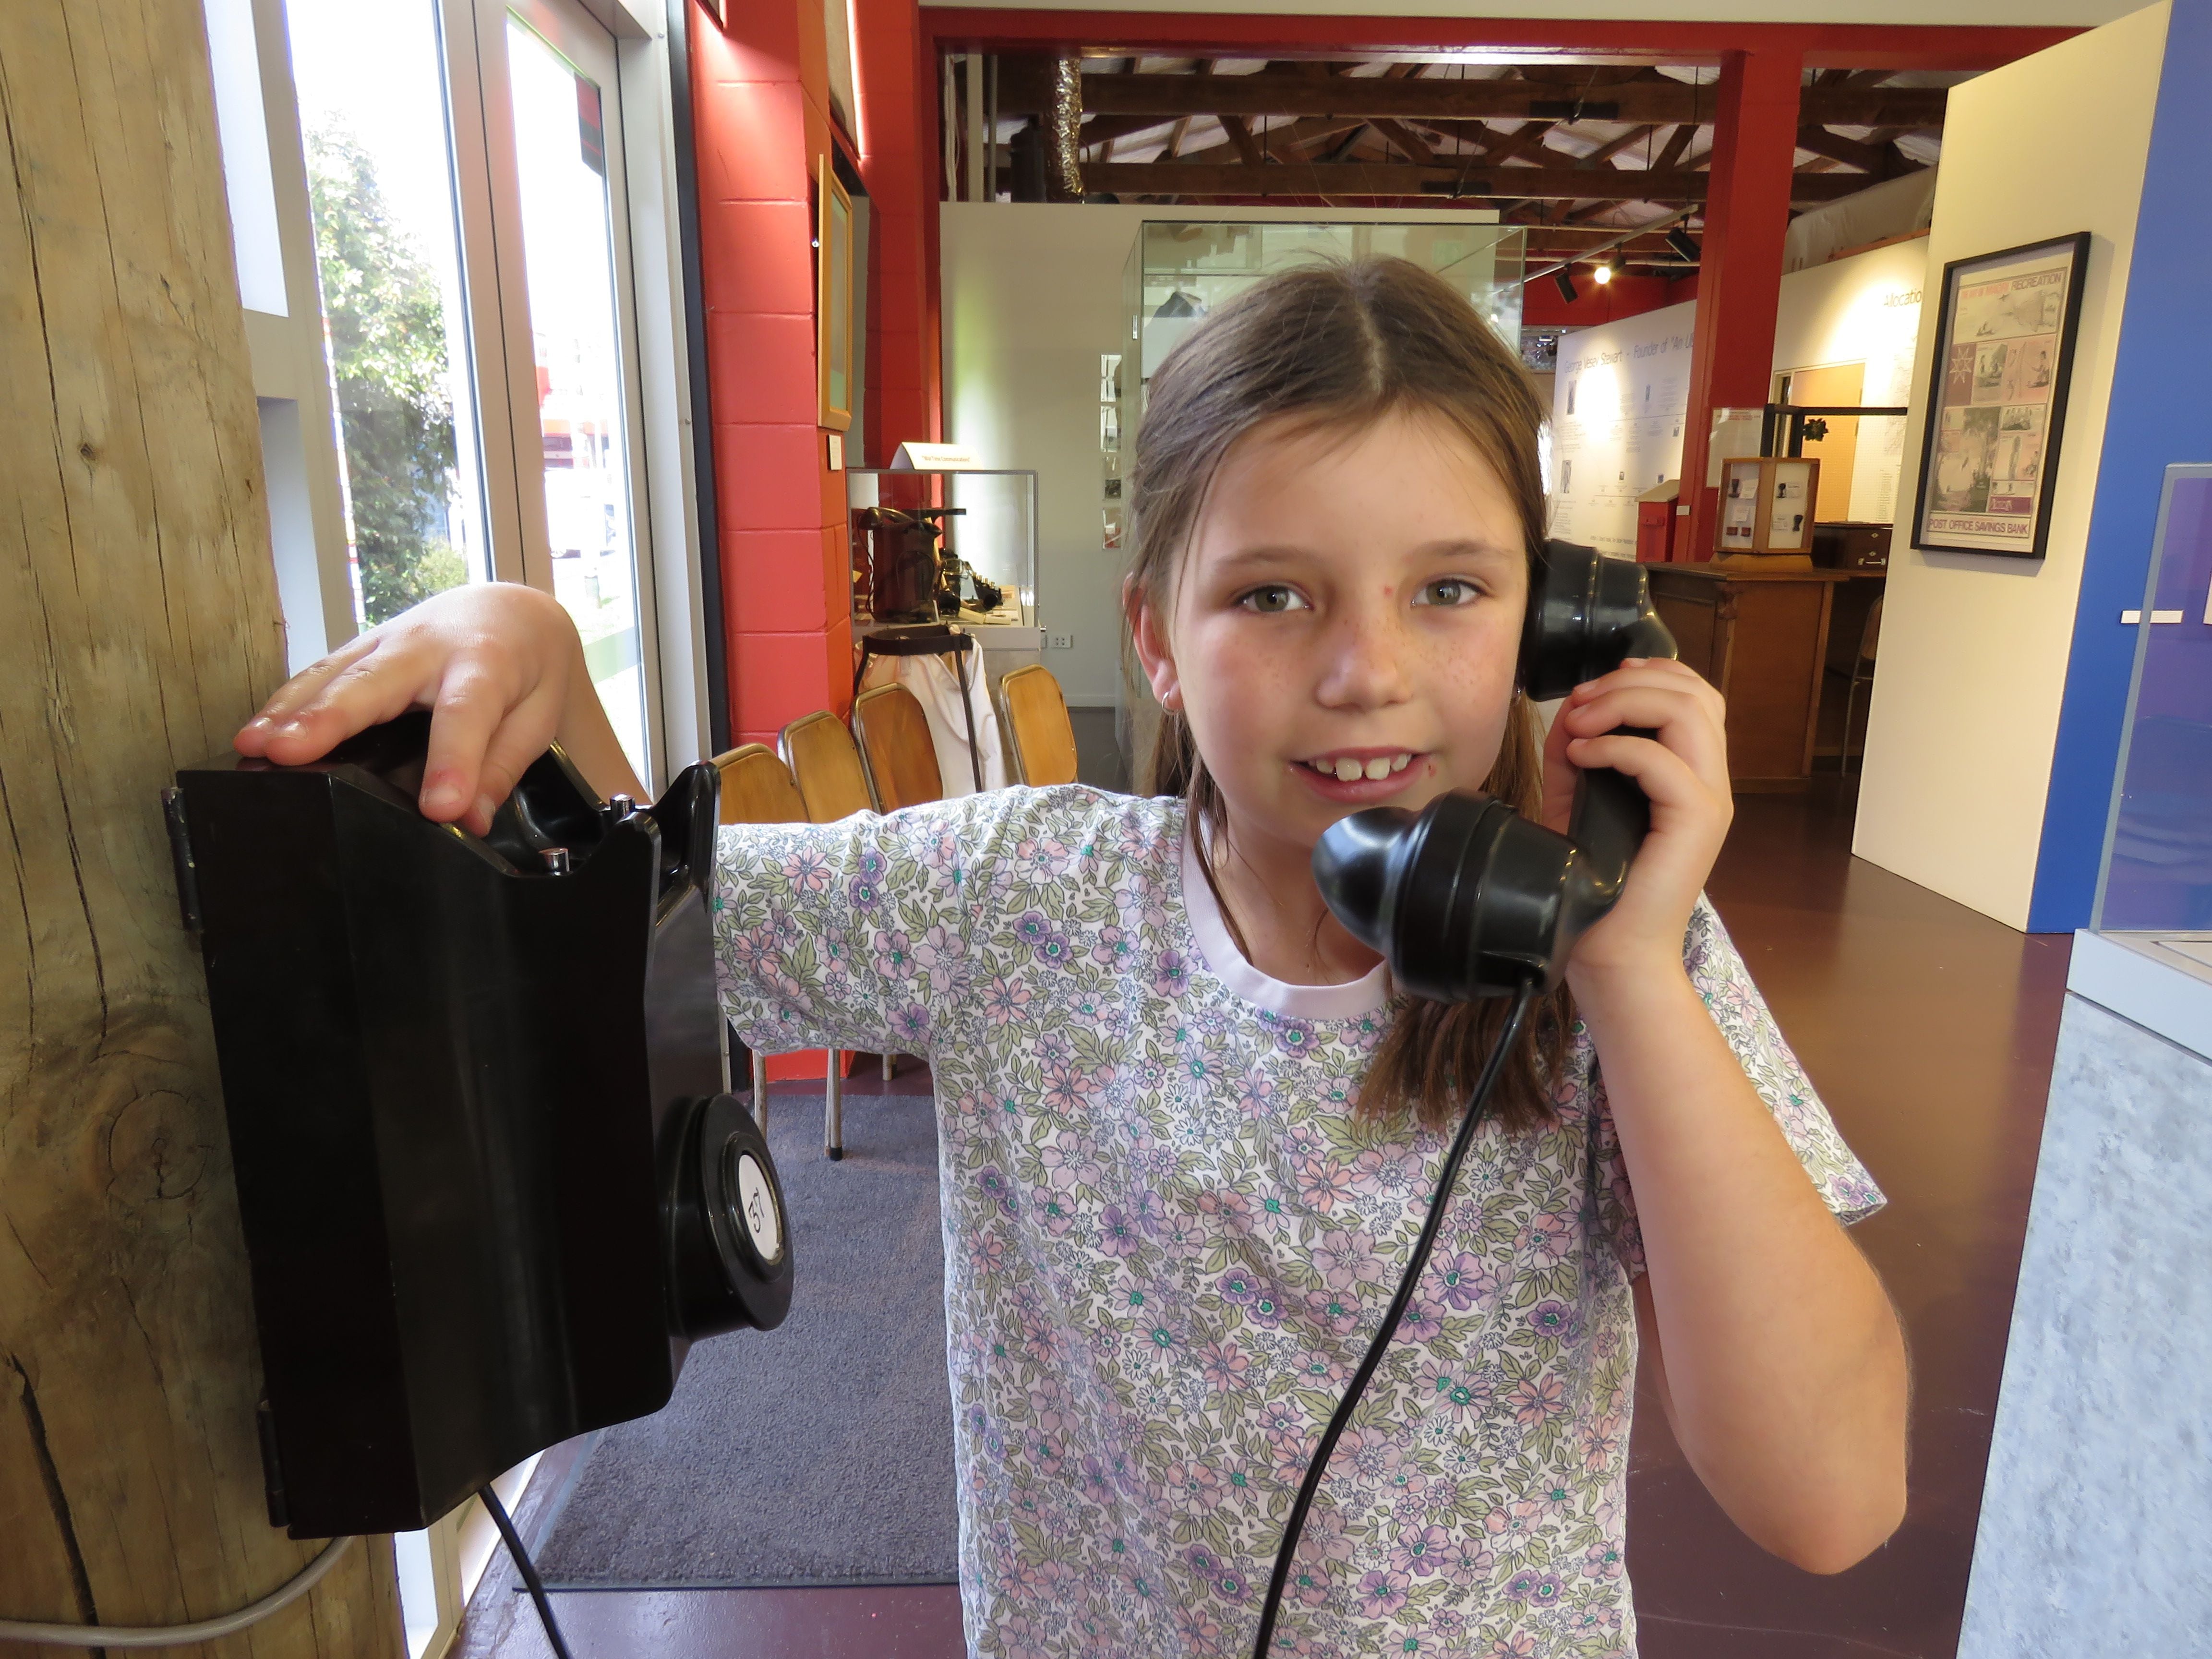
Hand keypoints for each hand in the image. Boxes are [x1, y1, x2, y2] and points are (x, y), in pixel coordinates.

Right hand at [233, 584, 632, 835]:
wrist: (510, 612)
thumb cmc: (524, 670)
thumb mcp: (536, 718)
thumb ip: (503, 767)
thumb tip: (472, 820)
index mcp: (485, 663)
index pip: (466, 715)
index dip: (452, 763)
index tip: (439, 808)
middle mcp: (427, 646)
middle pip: (373, 684)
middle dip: (328, 718)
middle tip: (285, 753)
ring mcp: (385, 641)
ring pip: (332, 675)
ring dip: (290, 711)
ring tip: (253, 746)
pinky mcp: (360, 649)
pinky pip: (319, 675)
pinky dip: (285, 703)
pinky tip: (257, 733)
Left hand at [1537, 658, 1732, 989]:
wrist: (1613, 954)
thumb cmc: (1595, 887)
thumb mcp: (1577, 804)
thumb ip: (1576, 757)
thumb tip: (1568, 712)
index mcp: (1692, 774)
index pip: (1694, 696)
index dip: (1646, 675)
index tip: (1592, 687)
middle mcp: (1711, 782)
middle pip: (1695, 693)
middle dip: (1630, 682)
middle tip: (1580, 700)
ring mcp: (1710, 802)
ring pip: (1689, 713)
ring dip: (1625, 703)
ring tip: (1580, 720)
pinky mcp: (1697, 824)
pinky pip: (1664, 762)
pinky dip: (1616, 747)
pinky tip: (1580, 755)